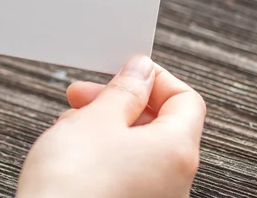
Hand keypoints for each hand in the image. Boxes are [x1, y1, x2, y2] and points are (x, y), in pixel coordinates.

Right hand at [17, 55, 205, 197]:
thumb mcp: (96, 120)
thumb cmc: (73, 187)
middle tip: (84, 94)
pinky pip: (126, 173)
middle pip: (160, 124)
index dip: (155, 79)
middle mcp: (175, 180)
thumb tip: (140, 71)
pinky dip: (104, 155)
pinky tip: (73, 152)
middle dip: (121, 102)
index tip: (125, 71)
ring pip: (138, 149)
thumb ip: (124, 89)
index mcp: (177, 151)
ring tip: (70, 124)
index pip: (186, 99)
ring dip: (107, 127)